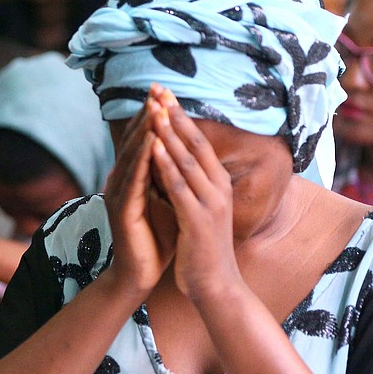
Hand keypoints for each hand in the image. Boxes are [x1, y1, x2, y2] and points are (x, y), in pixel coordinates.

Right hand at [103, 96, 175, 300]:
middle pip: (133, 141)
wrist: (140, 275)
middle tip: (156, 88)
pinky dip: (143, 159)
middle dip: (146, 115)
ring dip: (144, 130)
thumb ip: (165, 176)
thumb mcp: (164, 199)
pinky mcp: (123, 211)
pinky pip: (134, 180)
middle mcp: (120, 182)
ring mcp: (118, 195)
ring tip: (155, 107)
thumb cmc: (155, 239)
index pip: (140, 141)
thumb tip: (178, 150)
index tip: (163, 93)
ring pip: (132, 156)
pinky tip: (152, 142)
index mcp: (130, 179)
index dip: (151, 117)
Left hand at [147, 85, 240, 302]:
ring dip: (170, 133)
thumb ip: (187, 184)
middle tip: (158, 88)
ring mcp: (210, 203)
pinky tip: (154, 148)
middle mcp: (218, 188)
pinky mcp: (198, 221)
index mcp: (218, 184)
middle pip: (195, 143)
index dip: (181, 116)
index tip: (164, 93)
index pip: (199, 142)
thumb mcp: (197, 208)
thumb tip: (169, 159)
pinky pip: (180, 188)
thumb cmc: (202, 248)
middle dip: (175, 114)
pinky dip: (167, 165)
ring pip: (188, 161)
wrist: (215, 286)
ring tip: (154, 108)